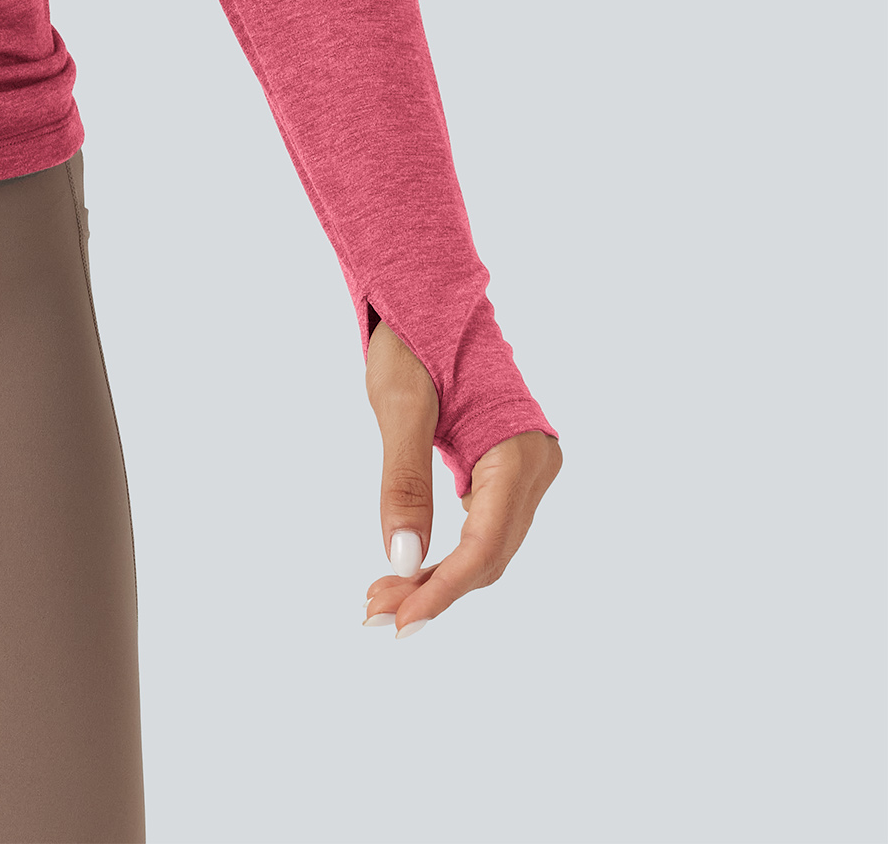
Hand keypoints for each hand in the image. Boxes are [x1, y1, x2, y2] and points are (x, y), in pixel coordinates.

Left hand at [361, 321, 561, 636]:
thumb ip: (404, 481)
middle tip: (374, 613)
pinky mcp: (503, 470)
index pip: (487, 544)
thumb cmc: (411, 333)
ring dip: (437, 578)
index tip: (399, 620)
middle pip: (490, 554)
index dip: (444, 589)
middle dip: (434, 589)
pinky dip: (445, 553)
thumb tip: (402, 560)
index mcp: (520, 451)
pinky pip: (481, 527)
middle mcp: (535, 466)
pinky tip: (407, 569)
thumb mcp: (399, 404)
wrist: (423, 288)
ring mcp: (523, 470)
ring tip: (381, 596)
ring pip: (486, 547)